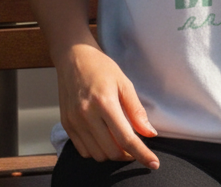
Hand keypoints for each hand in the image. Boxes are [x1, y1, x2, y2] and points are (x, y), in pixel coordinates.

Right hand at [56, 43, 158, 168]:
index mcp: (104, 102)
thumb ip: (136, 111)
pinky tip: (104, 140)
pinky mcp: (66, 124)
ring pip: (97, 154)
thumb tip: (149, 134)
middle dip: (128, 155)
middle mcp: (86, 114)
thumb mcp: (124, 83)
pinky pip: (83, 150)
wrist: (73, 57)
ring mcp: (74, 121)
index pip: (126, 138)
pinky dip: (97, 151)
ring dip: (112, 154)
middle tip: (136, 147)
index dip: (142, 154)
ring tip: (120, 142)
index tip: (153, 163)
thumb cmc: (101, 67)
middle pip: (112, 151)